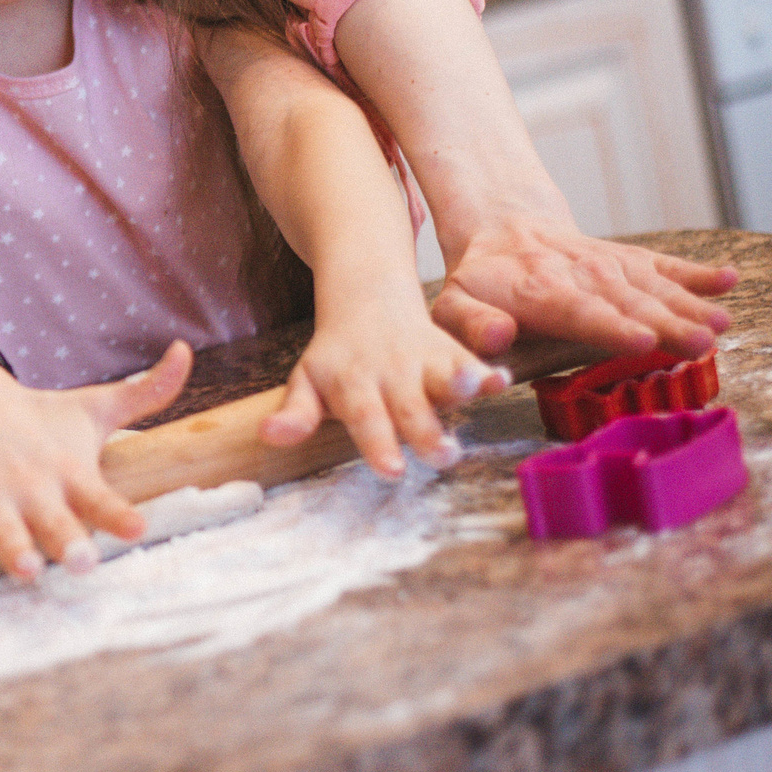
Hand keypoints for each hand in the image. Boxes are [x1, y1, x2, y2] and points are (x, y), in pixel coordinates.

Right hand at [0, 342, 192, 588]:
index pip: (101, 497)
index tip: (138, 527)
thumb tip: (186, 351)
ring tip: (25, 569)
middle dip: (67, 541)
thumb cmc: (40, 418)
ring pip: (4, 531)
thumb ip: (146, 392)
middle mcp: (32, 488)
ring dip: (13, 550)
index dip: (118, 514)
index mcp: (69, 471)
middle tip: (82, 560)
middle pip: (53, 521)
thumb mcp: (93, 406)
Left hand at [262, 285, 508, 475]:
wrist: (366, 300)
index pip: (364, 418)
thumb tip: (269, 437)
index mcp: (353, 385)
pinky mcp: (452, 354)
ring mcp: (424, 362)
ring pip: (444, 376)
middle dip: (426, 432)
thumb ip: (297, 414)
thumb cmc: (336, 357)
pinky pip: (473, 362)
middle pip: (410, 407)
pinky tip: (502, 381)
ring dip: (461, 384)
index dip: (378, 443)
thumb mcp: (307, 381)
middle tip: (443, 456)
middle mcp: (391, 374)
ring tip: (475, 392)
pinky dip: (488, 373)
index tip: (392, 471)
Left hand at [433, 214, 737, 358]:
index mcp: (536, 291)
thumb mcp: (453, 306)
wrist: (502, 228)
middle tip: (701, 341)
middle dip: (665, 322)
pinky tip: (728, 280)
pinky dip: (696, 273)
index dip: (610, 326)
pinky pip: (663, 264)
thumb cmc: (478, 284)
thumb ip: (471, 325)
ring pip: (651, 284)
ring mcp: (608, 264)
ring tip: (720, 324)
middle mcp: (579, 273)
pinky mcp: (629, 260)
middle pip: (626, 300)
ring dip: (688, 304)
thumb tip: (497, 335)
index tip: (642, 340)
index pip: (577, 310)